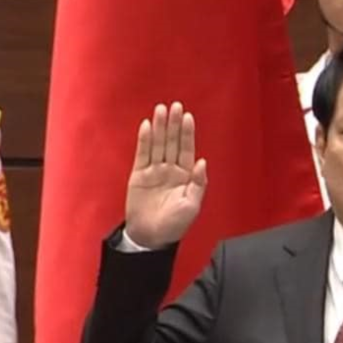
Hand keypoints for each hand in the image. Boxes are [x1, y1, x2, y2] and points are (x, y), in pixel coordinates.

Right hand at [124, 102, 207, 248]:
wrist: (150, 237)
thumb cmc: (174, 225)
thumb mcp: (192, 206)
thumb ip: (198, 183)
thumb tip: (203, 162)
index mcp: (185, 176)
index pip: (187, 150)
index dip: (187, 133)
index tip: (187, 117)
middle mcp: (170, 170)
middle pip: (172, 142)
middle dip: (173, 124)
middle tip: (174, 106)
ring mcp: (154, 171)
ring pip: (157, 144)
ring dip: (159, 127)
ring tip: (160, 110)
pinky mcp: (139, 176)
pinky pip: (142, 155)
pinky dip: (144, 140)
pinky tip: (146, 126)